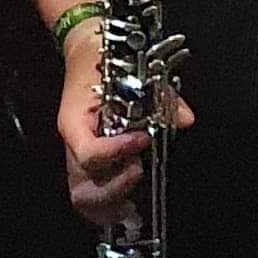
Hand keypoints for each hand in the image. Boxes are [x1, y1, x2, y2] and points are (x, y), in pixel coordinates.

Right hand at [53, 21, 192, 230]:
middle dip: (117, 188)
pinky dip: (112, 205)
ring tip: (138, 200)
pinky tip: (134, 205)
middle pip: (84, 190)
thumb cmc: (102, 58)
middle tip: (140, 170)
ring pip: (86, 199)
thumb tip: (184, 118)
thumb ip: (161, 95)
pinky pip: (93, 195)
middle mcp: (73, 146)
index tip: (143, 138)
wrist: (85, 52)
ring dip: (114, 203)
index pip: (90, 153)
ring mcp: (78, 158)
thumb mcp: (130, 66)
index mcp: (75, 123)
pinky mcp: (88, 164)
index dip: (118, 152)